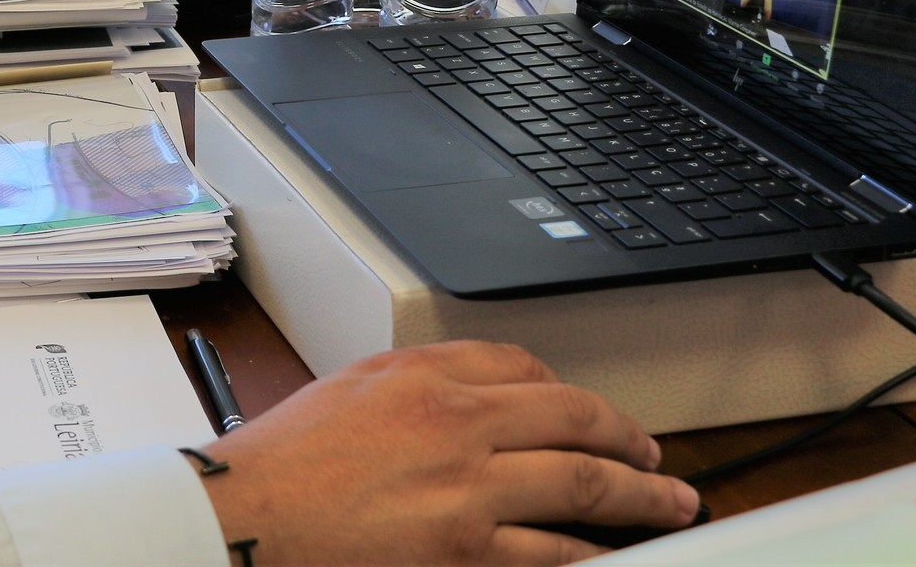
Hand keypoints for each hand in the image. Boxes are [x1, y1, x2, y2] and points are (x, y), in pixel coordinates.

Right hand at [196, 341, 698, 564]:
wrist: (244, 519)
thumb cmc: (278, 464)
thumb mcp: (349, 390)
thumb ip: (416, 383)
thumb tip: (478, 399)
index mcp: (424, 375)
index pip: (524, 367)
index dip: (570, 392)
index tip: (589, 413)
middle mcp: (456, 424)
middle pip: (574, 419)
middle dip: (627, 440)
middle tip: (655, 458)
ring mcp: (469, 492)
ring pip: (582, 486)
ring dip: (639, 498)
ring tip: (670, 505)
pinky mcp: (467, 554)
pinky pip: (553, 554)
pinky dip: (590, 555)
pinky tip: (611, 556)